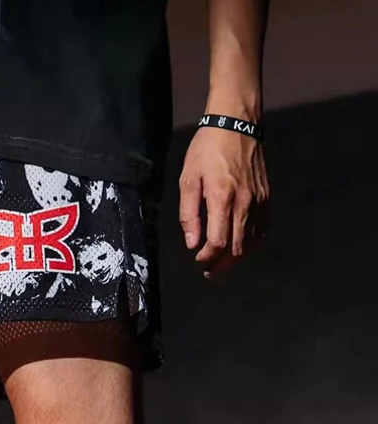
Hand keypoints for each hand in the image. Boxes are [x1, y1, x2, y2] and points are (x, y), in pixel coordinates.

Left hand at [179, 127, 268, 277]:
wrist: (237, 122)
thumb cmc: (208, 148)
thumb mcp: (188, 179)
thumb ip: (188, 214)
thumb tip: (192, 243)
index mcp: (222, 198)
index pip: (218, 242)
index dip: (207, 257)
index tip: (198, 259)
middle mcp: (245, 203)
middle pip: (236, 248)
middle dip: (221, 263)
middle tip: (209, 269)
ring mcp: (259, 200)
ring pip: (251, 241)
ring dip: (236, 256)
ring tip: (222, 262)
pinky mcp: (267, 196)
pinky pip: (262, 228)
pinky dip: (251, 242)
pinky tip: (240, 245)